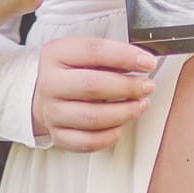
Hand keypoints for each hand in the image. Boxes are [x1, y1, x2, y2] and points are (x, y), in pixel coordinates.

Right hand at [31, 37, 158, 151]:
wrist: (45, 95)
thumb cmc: (73, 71)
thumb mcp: (85, 53)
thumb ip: (111, 55)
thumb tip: (144, 62)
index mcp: (56, 53)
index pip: (94, 51)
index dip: (125, 56)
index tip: (149, 63)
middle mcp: (49, 83)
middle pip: (92, 85)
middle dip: (128, 87)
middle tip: (148, 86)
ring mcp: (51, 112)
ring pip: (93, 117)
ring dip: (125, 112)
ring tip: (140, 104)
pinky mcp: (58, 135)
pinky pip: (89, 142)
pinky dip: (111, 135)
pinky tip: (122, 124)